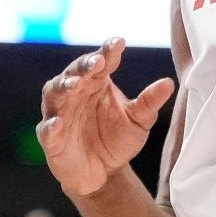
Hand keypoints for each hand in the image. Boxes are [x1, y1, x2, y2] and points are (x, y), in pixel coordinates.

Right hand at [36, 37, 175, 198]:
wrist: (104, 173)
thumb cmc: (118, 140)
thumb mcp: (140, 121)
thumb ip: (150, 102)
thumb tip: (169, 83)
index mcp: (98, 83)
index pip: (102, 61)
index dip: (108, 50)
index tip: (119, 43)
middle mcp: (77, 93)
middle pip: (75, 72)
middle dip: (84, 65)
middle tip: (98, 61)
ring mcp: (61, 114)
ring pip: (55, 94)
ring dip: (64, 87)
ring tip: (75, 84)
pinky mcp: (52, 139)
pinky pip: (47, 130)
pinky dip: (51, 125)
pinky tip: (58, 123)